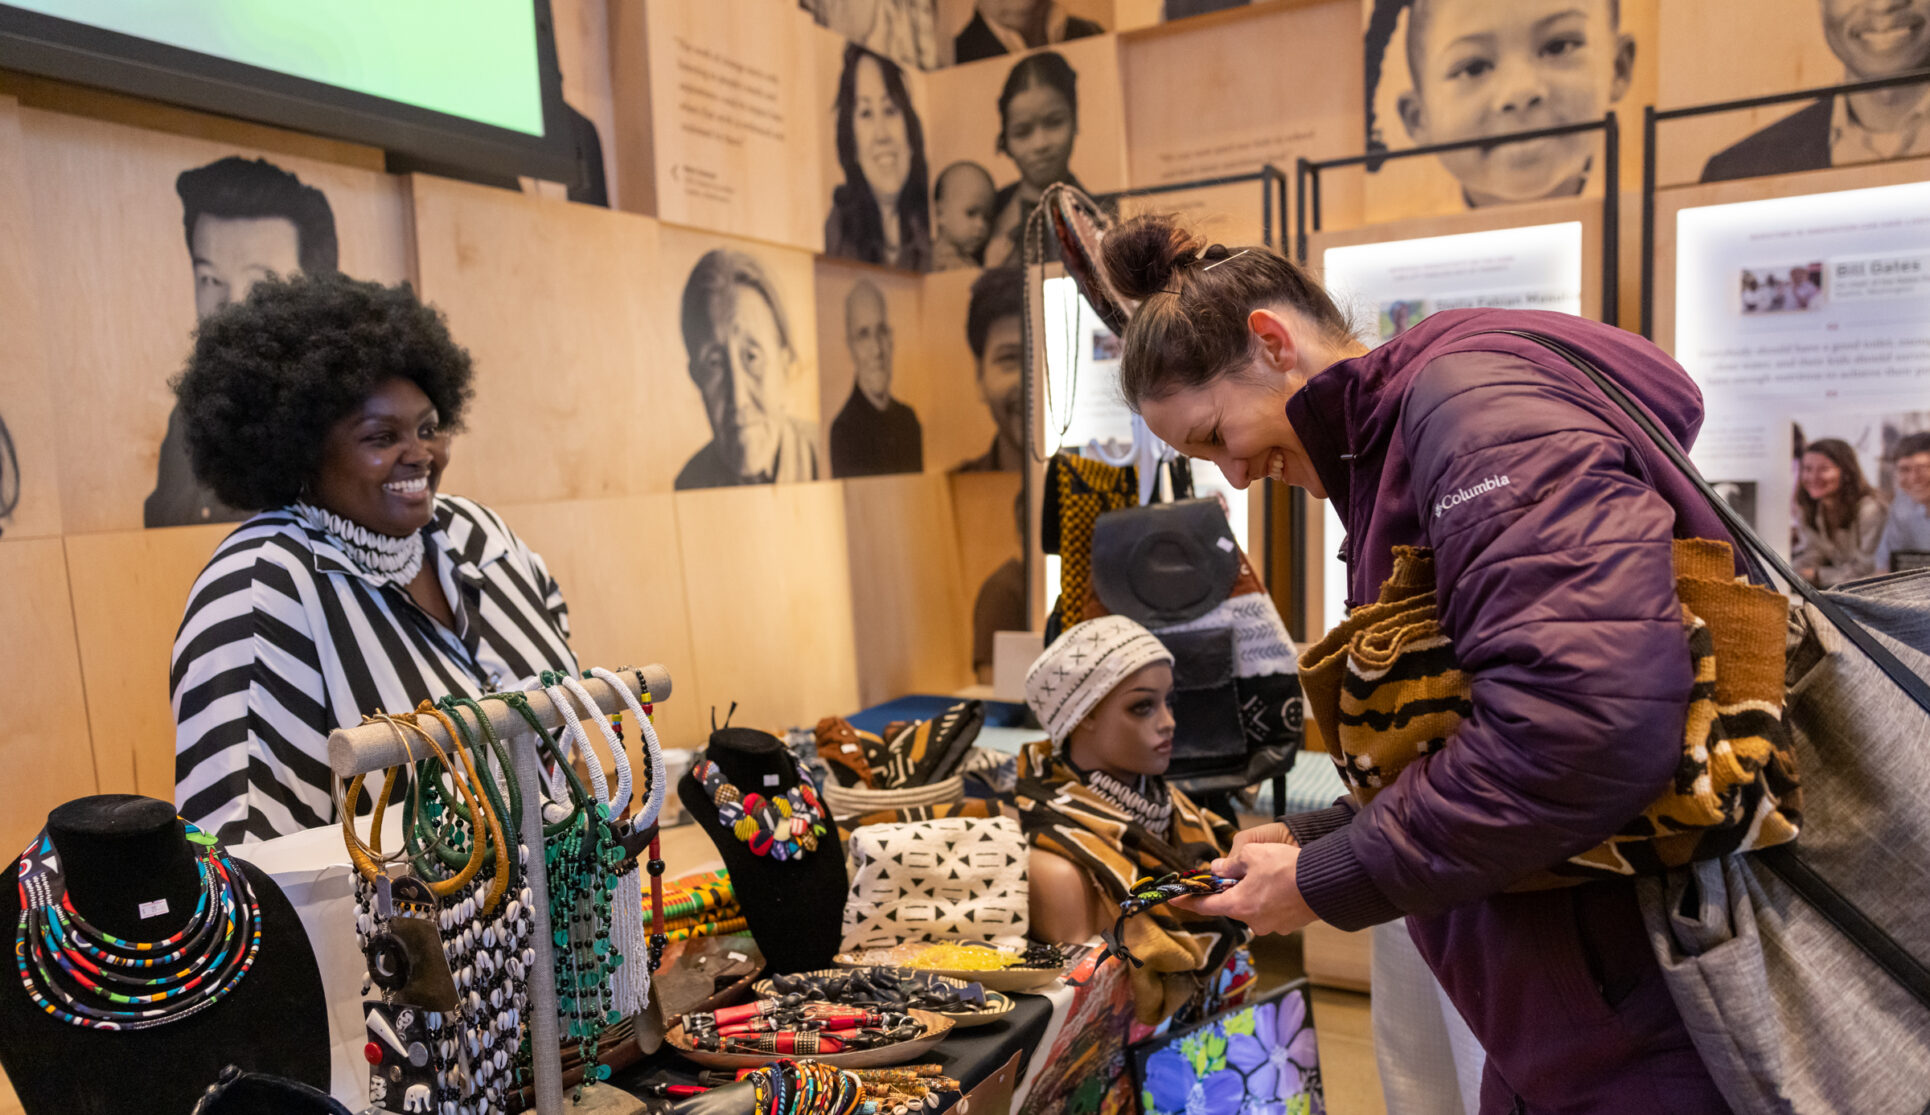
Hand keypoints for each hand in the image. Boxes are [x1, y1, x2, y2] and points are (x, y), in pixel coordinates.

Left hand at [1173, 840, 1318, 936]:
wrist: (1324, 882)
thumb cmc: (1286, 867)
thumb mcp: (1252, 855)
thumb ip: (1230, 864)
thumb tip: (1217, 869)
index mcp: (1239, 906)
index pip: (1205, 906)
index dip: (1188, 902)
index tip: (1175, 901)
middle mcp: (1253, 921)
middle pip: (1233, 905)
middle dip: (1233, 890)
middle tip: (1240, 872)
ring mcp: (1272, 925)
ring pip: (1255, 907)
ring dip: (1255, 894)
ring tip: (1268, 874)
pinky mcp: (1289, 924)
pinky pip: (1273, 910)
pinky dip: (1272, 899)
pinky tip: (1282, 884)